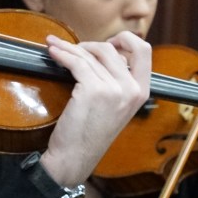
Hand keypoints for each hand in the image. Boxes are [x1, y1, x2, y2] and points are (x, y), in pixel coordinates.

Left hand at [40, 32, 152, 185]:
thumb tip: (105, 53)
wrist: (74, 157)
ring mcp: (114, 89)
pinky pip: (76, 62)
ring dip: (69, 47)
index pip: (144, 50)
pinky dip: (62, 54)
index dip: (125, 39)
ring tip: (56, 46)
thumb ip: (118, 82)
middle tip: (75, 49)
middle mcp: (132, 89)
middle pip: (112, 48)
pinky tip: (53, 52)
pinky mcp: (92, 90)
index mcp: (142, 92)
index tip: (108, 41)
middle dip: (90, 44)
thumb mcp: (116, 107)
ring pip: (89, 54)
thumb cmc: (90, 133)